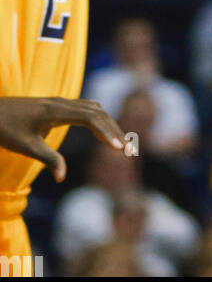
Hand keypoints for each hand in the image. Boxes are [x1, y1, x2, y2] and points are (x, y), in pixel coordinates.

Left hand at [0, 96, 124, 182]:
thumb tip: (62, 178)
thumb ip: (47, 159)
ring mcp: (61, 103)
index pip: (91, 118)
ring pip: (94, 109)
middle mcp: (63, 103)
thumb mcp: (25, 146)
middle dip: (114, 131)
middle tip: (129, 151)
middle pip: (98, 112)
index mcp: (57, 110)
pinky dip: (99, 120)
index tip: (119, 149)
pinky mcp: (58, 106)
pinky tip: (102, 132)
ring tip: (120, 144)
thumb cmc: (5, 129)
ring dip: (108, 125)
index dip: (108, 132)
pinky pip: (86, 109)